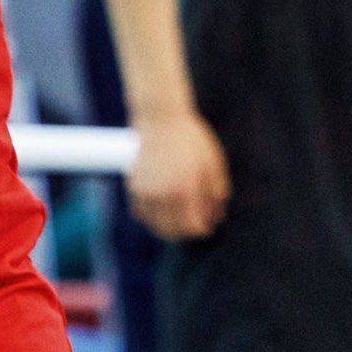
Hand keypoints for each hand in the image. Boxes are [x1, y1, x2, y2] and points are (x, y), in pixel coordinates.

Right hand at [128, 110, 230, 241]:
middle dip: (185, 233)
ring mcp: (145, 192)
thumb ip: (216, 192)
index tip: (207, 226)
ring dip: (167, 229)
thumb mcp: (213, 162)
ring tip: (178, 223)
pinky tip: (162, 212)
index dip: (202, 230)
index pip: (192, 226)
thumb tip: (217, 217)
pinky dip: (151, 218)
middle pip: (172, 231)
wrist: (160, 118)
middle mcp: (163, 194)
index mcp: (185, 189)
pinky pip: (142, 214)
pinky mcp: (134, 186)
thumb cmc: (191, 138)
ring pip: (155, 226)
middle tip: (194, 226)